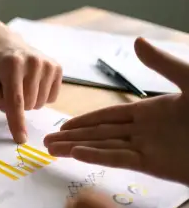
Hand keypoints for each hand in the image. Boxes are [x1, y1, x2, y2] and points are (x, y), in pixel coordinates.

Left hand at [0, 32, 61, 143]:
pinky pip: (51, 98)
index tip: (21, 139)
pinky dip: (40, 96)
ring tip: (20, 83)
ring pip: (40, 104)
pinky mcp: (57, 67)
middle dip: (17, 105)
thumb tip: (13, 112)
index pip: (15, 100)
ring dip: (29, 100)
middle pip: (28, 105)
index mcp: (11, 65)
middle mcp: (33, 62)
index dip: (17, 122)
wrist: (6, 45)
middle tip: (9, 88)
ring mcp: (47, 64)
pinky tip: (32, 82)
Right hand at [44, 38, 188, 184]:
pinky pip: (120, 160)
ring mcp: (150, 148)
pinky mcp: (156, 166)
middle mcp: (145, 130)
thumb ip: (162, 64)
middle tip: (45, 142)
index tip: (62, 125)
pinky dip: (98, 157)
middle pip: (100, 133)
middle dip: (73, 137)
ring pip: (104, 147)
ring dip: (78, 148)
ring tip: (51, 151)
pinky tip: (78, 155)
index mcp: (151, 110)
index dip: (84, 120)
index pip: (108, 115)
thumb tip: (134, 42)